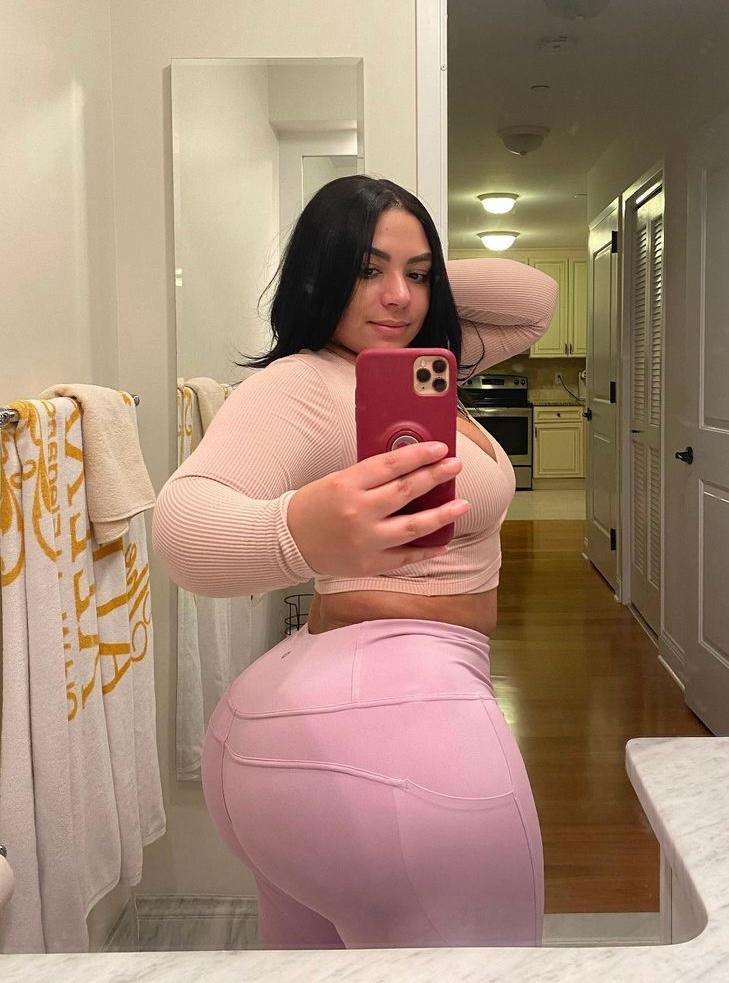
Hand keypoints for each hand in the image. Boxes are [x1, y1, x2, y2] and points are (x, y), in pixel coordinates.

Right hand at [287, 441, 469, 577]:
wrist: (288, 542)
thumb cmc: (313, 507)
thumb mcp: (337, 480)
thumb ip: (370, 476)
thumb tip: (409, 466)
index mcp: (347, 485)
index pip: (391, 464)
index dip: (419, 455)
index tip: (439, 448)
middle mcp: (358, 512)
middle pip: (406, 491)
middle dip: (436, 476)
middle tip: (454, 466)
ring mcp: (366, 540)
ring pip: (414, 526)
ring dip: (442, 514)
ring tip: (462, 504)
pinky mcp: (369, 563)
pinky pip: (405, 557)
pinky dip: (426, 550)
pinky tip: (443, 542)